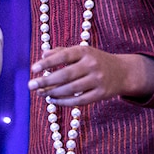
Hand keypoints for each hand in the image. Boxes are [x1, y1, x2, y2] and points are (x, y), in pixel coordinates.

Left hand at [28, 46, 153, 105]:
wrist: (123, 72)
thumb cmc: (94, 60)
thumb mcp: (81, 52)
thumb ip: (61, 52)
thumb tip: (42, 55)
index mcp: (85, 52)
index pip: (63, 56)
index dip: (47, 63)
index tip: (33, 69)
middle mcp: (92, 65)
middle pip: (65, 75)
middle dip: (45, 81)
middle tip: (30, 85)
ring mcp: (98, 80)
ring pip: (71, 89)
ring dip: (53, 92)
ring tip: (40, 93)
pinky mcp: (101, 94)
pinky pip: (79, 100)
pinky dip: (64, 102)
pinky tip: (52, 100)